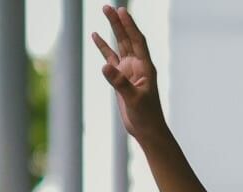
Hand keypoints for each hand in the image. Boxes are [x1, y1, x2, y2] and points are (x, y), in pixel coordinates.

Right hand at [91, 4, 163, 140]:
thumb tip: (104, 66)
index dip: (130, 26)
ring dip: (112, 29)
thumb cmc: (146, 116)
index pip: (138, 41)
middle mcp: (138, 65)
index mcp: (145, 68)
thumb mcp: (133, 99)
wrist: (147, 129)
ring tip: (104, 11)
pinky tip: (96, 35)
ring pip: (119, 45)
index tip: (122, 11)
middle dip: (119, 22)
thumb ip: (119, 83)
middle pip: (128, 38)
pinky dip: (103, 47)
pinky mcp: (120, 78)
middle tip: (108, 6)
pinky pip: (110, 58)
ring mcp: (129, 70)